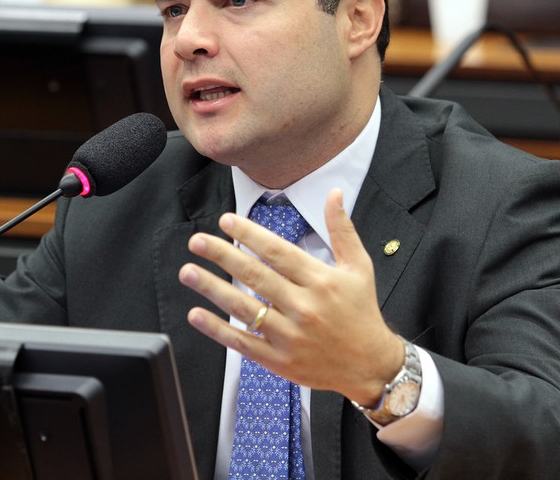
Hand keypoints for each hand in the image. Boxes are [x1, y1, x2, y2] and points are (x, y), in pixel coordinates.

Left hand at [178, 188, 404, 405]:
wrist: (371, 365)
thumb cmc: (362, 312)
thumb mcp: (359, 267)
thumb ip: (342, 230)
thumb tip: (334, 193)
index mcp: (320, 281)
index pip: (278, 252)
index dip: (250, 235)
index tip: (226, 221)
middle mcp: (304, 307)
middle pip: (255, 276)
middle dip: (222, 256)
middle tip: (197, 241)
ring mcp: (290, 336)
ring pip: (243, 308)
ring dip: (212, 289)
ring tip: (188, 272)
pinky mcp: (280, 361)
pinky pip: (243, 343)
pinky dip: (218, 330)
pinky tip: (196, 314)